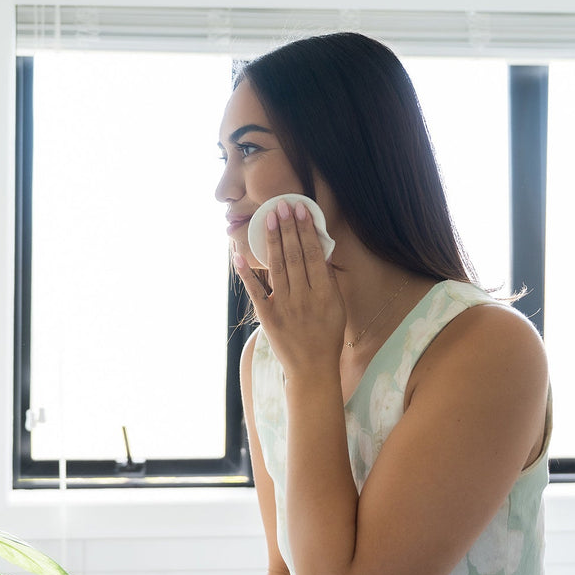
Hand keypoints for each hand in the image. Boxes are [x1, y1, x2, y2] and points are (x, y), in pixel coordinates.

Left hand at [235, 200, 345, 381]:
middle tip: (281, 206)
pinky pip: (255, 291)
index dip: (306, 231)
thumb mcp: (337, 306)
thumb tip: (319, 251)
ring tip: (269, 219)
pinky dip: (245, 273)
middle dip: (287, 229)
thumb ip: (328, 279)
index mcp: (324, 293)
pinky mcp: (267, 316)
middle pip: (294, 256)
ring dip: (272, 241)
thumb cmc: (327, 335)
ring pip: (276, 267)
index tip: (300, 211)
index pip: (313, 255)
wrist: (312, 368)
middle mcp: (303, 297)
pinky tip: (237, 254)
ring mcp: (284, 306)